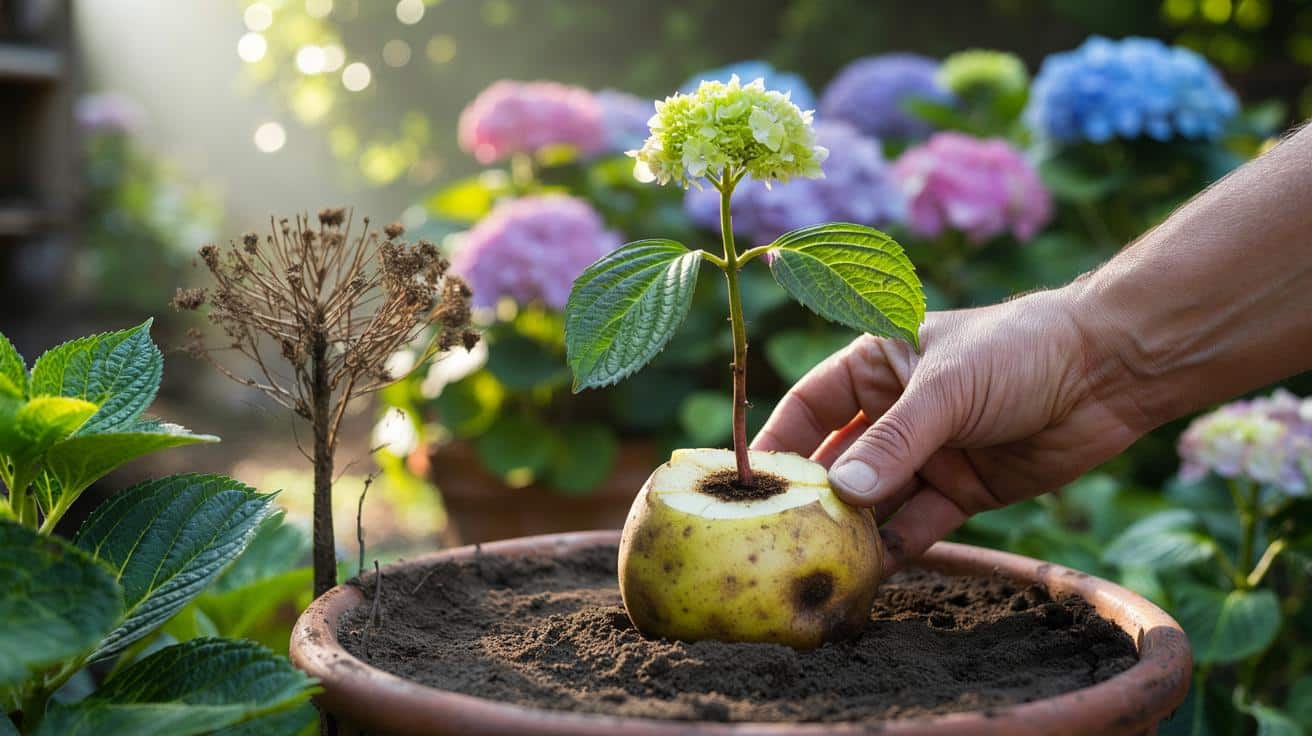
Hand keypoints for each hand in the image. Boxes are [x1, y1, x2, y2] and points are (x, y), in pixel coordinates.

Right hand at [753, 288, 1146, 575]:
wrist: (1111, 370)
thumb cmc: (1020, 350)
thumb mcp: (946, 389)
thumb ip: (894, 443)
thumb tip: (840, 494)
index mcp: (876, 363)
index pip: (808, 406)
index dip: (776, 443)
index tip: (743, 484)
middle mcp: (894, 409)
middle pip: (837, 459)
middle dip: (811, 497)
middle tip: (777, 536)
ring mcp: (928, 452)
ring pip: (876, 498)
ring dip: (853, 528)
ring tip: (820, 562)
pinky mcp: (963, 488)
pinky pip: (919, 523)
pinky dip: (898, 547)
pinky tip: (873, 571)